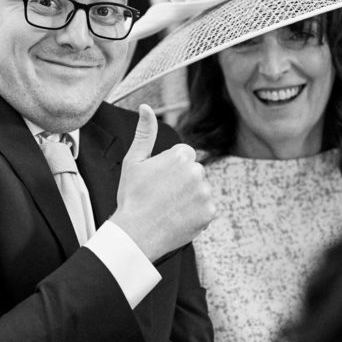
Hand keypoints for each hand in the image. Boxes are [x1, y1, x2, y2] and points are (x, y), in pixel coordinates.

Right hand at [110, 104, 214, 260]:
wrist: (136, 234)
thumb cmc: (132, 197)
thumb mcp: (133, 161)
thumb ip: (144, 132)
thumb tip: (145, 107)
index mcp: (180, 156)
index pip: (183, 155)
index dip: (169, 168)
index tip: (157, 181)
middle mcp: (197, 171)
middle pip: (193, 172)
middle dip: (181, 181)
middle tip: (160, 196)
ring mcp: (204, 193)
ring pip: (200, 190)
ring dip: (189, 197)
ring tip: (168, 208)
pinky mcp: (209, 213)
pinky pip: (204, 208)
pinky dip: (194, 213)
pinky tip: (177, 217)